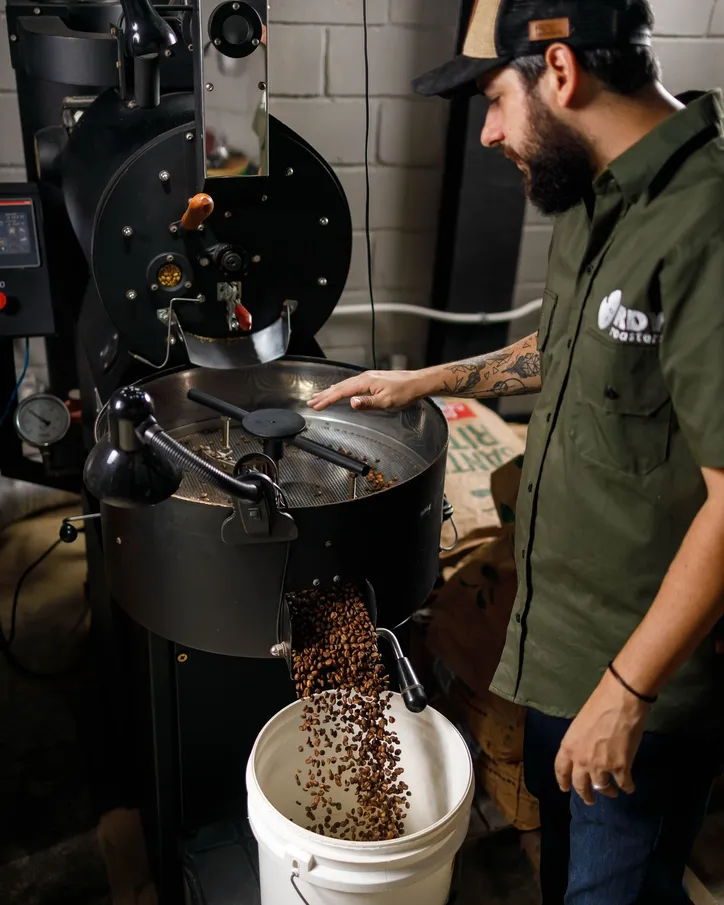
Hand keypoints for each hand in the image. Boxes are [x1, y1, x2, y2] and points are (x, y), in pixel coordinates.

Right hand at [307, 370, 427, 411]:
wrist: (417, 383)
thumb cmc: (404, 392)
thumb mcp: (386, 401)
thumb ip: (367, 403)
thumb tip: (351, 402)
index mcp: (365, 382)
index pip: (341, 392)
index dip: (327, 399)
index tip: (316, 405)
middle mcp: (364, 377)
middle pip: (339, 387)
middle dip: (324, 395)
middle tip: (311, 402)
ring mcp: (368, 377)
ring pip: (344, 385)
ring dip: (331, 391)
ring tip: (320, 396)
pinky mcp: (372, 379)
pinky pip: (351, 384)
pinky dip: (341, 388)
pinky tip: (340, 390)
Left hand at [554, 669, 650, 805]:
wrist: (620, 702)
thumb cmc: (599, 705)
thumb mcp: (580, 724)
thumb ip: (580, 741)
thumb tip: (586, 750)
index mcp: (568, 746)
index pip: (561, 769)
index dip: (563, 781)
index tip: (565, 789)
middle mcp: (581, 760)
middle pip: (580, 785)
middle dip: (585, 795)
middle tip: (589, 800)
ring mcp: (601, 766)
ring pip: (602, 788)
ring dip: (607, 792)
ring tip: (611, 792)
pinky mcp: (620, 768)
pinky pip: (623, 784)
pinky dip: (627, 787)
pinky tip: (629, 787)